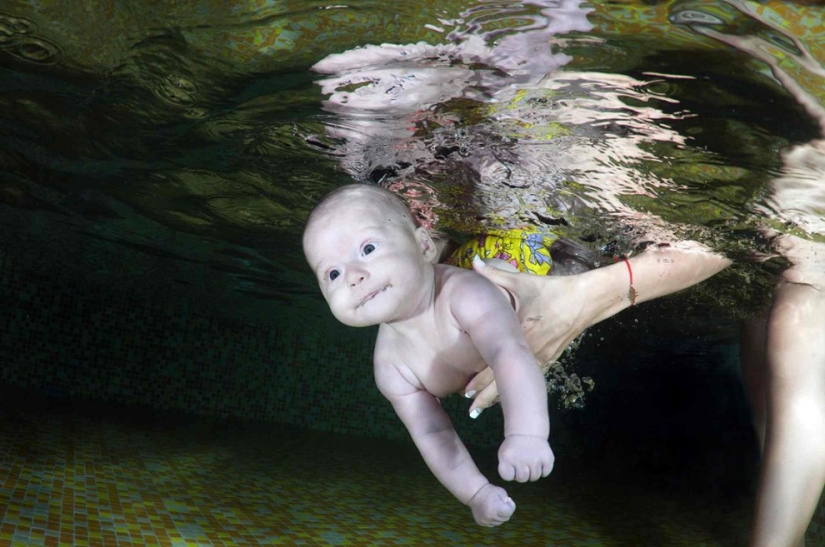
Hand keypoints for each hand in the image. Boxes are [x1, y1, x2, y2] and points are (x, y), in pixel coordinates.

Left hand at [464, 259, 589, 415]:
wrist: (588, 300)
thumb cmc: (553, 291)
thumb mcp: (523, 282)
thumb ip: (495, 274)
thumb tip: (472, 261)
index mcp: (519, 337)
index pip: (495, 366)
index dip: (478, 382)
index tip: (463, 393)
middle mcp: (530, 353)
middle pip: (505, 382)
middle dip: (486, 397)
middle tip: (469, 410)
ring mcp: (543, 358)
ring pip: (518, 383)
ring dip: (501, 395)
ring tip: (482, 407)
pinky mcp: (551, 358)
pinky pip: (530, 376)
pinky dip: (517, 385)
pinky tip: (508, 393)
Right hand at [468, 483, 515, 526]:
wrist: (475, 493)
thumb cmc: (490, 491)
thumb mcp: (502, 492)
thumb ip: (508, 502)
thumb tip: (508, 509)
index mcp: (496, 508)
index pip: (509, 512)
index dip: (511, 506)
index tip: (508, 500)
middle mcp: (490, 516)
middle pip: (505, 518)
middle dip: (506, 511)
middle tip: (502, 504)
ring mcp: (485, 521)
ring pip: (499, 522)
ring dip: (500, 516)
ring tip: (496, 508)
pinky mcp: (481, 523)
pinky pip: (492, 524)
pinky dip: (493, 519)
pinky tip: (491, 512)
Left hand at [498, 435, 553, 481]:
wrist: (527, 432)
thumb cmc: (514, 448)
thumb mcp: (503, 455)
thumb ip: (504, 469)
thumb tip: (512, 477)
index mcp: (507, 457)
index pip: (507, 477)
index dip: (510, 474)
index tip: (511, 466)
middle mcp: (521, 458)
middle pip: (522, 479)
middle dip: (522, 474)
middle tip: (522, 464)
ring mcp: (535, 459)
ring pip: (535, 477)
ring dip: (532, 472)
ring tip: (530, 461)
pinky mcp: (547, 458)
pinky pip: (545, 473)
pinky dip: (543, 470)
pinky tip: (539, 461)